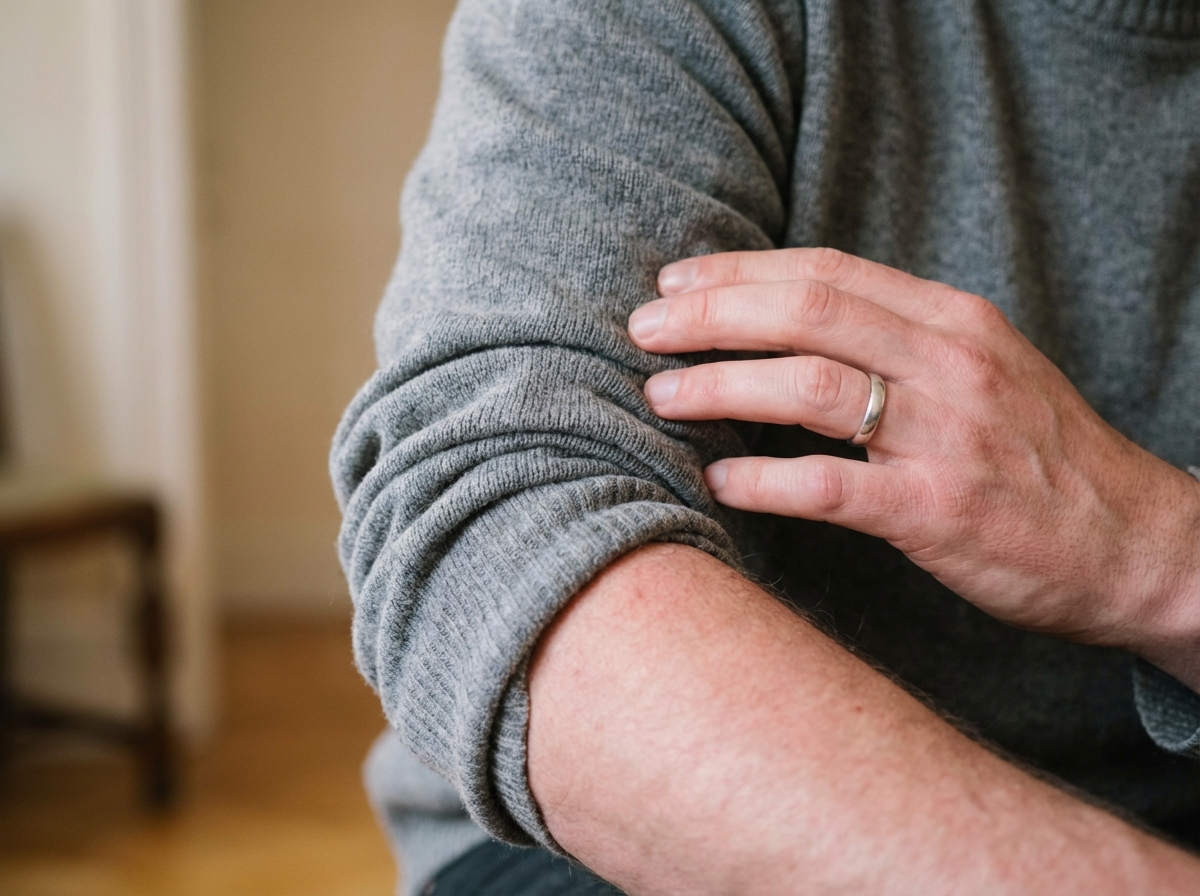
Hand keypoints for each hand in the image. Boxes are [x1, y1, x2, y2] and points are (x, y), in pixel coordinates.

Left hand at [628, 248, 1199, 683]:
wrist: (1131, 541)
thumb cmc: (1038, 454)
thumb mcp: (978, 367)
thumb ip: (894, 339)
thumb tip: (785, 322)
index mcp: (951, 319)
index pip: (824, 271)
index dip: (738, 273)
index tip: (676, 283)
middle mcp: (948, 362)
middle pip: (805, 312)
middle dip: (711, 315)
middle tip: (642, 329)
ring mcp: (945, 435)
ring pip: (809, 387)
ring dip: (721, 386)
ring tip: (661, 394)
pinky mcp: (938, 511)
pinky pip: (830, 487)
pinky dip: (763, 480)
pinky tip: (718, 480)